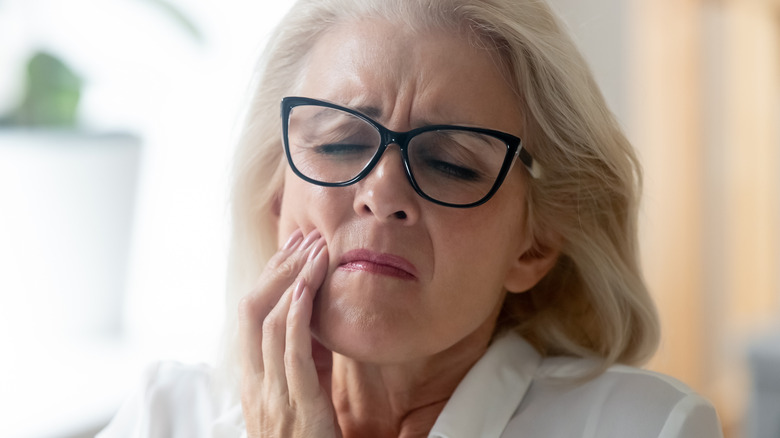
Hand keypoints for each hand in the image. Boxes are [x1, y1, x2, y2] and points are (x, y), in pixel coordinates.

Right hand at [238, 229, 341, 437]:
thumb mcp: (304, 392)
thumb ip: (306, 358)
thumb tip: (317, 317)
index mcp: (254, 380)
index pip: (249, 316)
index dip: (267, 277)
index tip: (290, 248)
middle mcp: (255, 384)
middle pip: (250, 311)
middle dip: (276, 269)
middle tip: (302, 237)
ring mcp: (273, 395)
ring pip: (268, 324)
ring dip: (292, 280)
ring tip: (314, 249)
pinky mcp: (298, 406)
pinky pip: (291, 352)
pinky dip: (297, 314)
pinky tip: (307, 286)